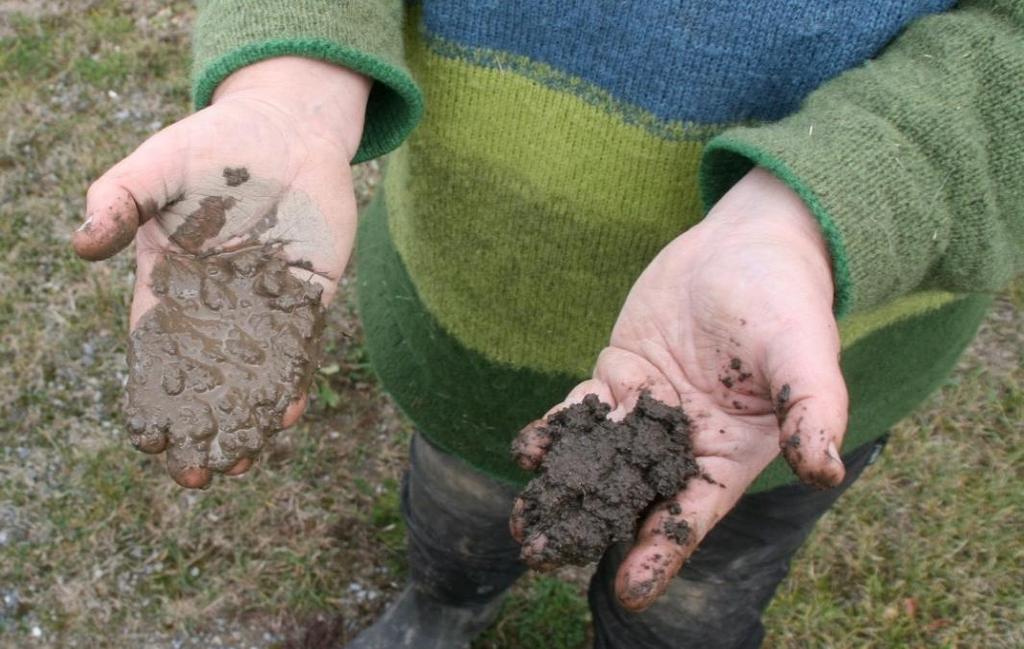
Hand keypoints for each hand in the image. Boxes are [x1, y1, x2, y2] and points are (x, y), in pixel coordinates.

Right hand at [72, 57, 370, 487]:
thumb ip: (117, 201)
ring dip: (248, 415)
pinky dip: (295, 376)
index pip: (157, 351)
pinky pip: (302, 342)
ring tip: (244, 461)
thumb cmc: (210, 146)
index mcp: (171, 282)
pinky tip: (288, 410)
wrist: (284, 128)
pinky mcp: (310, 291)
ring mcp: (266, 300)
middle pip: (207, 376)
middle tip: (200, 475)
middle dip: (202, 424)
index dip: (153, 396)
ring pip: (255, 371)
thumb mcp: (154, 168)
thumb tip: (81, 245)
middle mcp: (218, 302)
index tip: (150, 442)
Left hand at [511, 168, 848, 609]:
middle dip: (591, 527)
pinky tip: (531, 446)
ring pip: (600, 458)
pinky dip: (558, 430)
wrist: (748, 244)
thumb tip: (825, 472)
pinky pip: (585, 410)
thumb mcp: (805, 355)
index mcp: (730, 454)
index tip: (627, 590)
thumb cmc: (786, 300)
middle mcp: (685, 442)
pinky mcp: (622, 375)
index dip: (661, 554)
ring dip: (562, 486)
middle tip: (541, 552)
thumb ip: (812, 411)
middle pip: (634, 497)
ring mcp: (649, 410)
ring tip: (522, 516)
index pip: (691, 515)